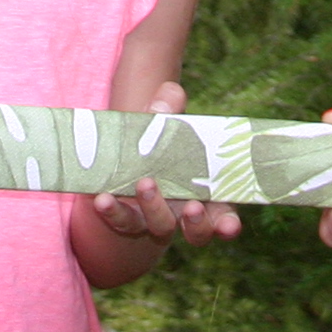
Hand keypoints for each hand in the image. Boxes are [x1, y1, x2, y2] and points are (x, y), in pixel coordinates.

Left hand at [86, 84, 242, 245]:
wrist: (128, 149)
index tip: (229, 226)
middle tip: (191, 207)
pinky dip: (113, 212)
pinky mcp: (126, 217)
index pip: (225, 218)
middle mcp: (184, 214)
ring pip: (160, 227)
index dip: (229, 225)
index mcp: (207, 196)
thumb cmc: (163, 138)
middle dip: (197, 224)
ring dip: (155, 209)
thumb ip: (170, 108)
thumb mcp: (169, 121)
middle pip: (197, 232)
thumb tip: (168, 99)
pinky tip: (102, 199)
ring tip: (146, 184)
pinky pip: (122, 221)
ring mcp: (155, 219)